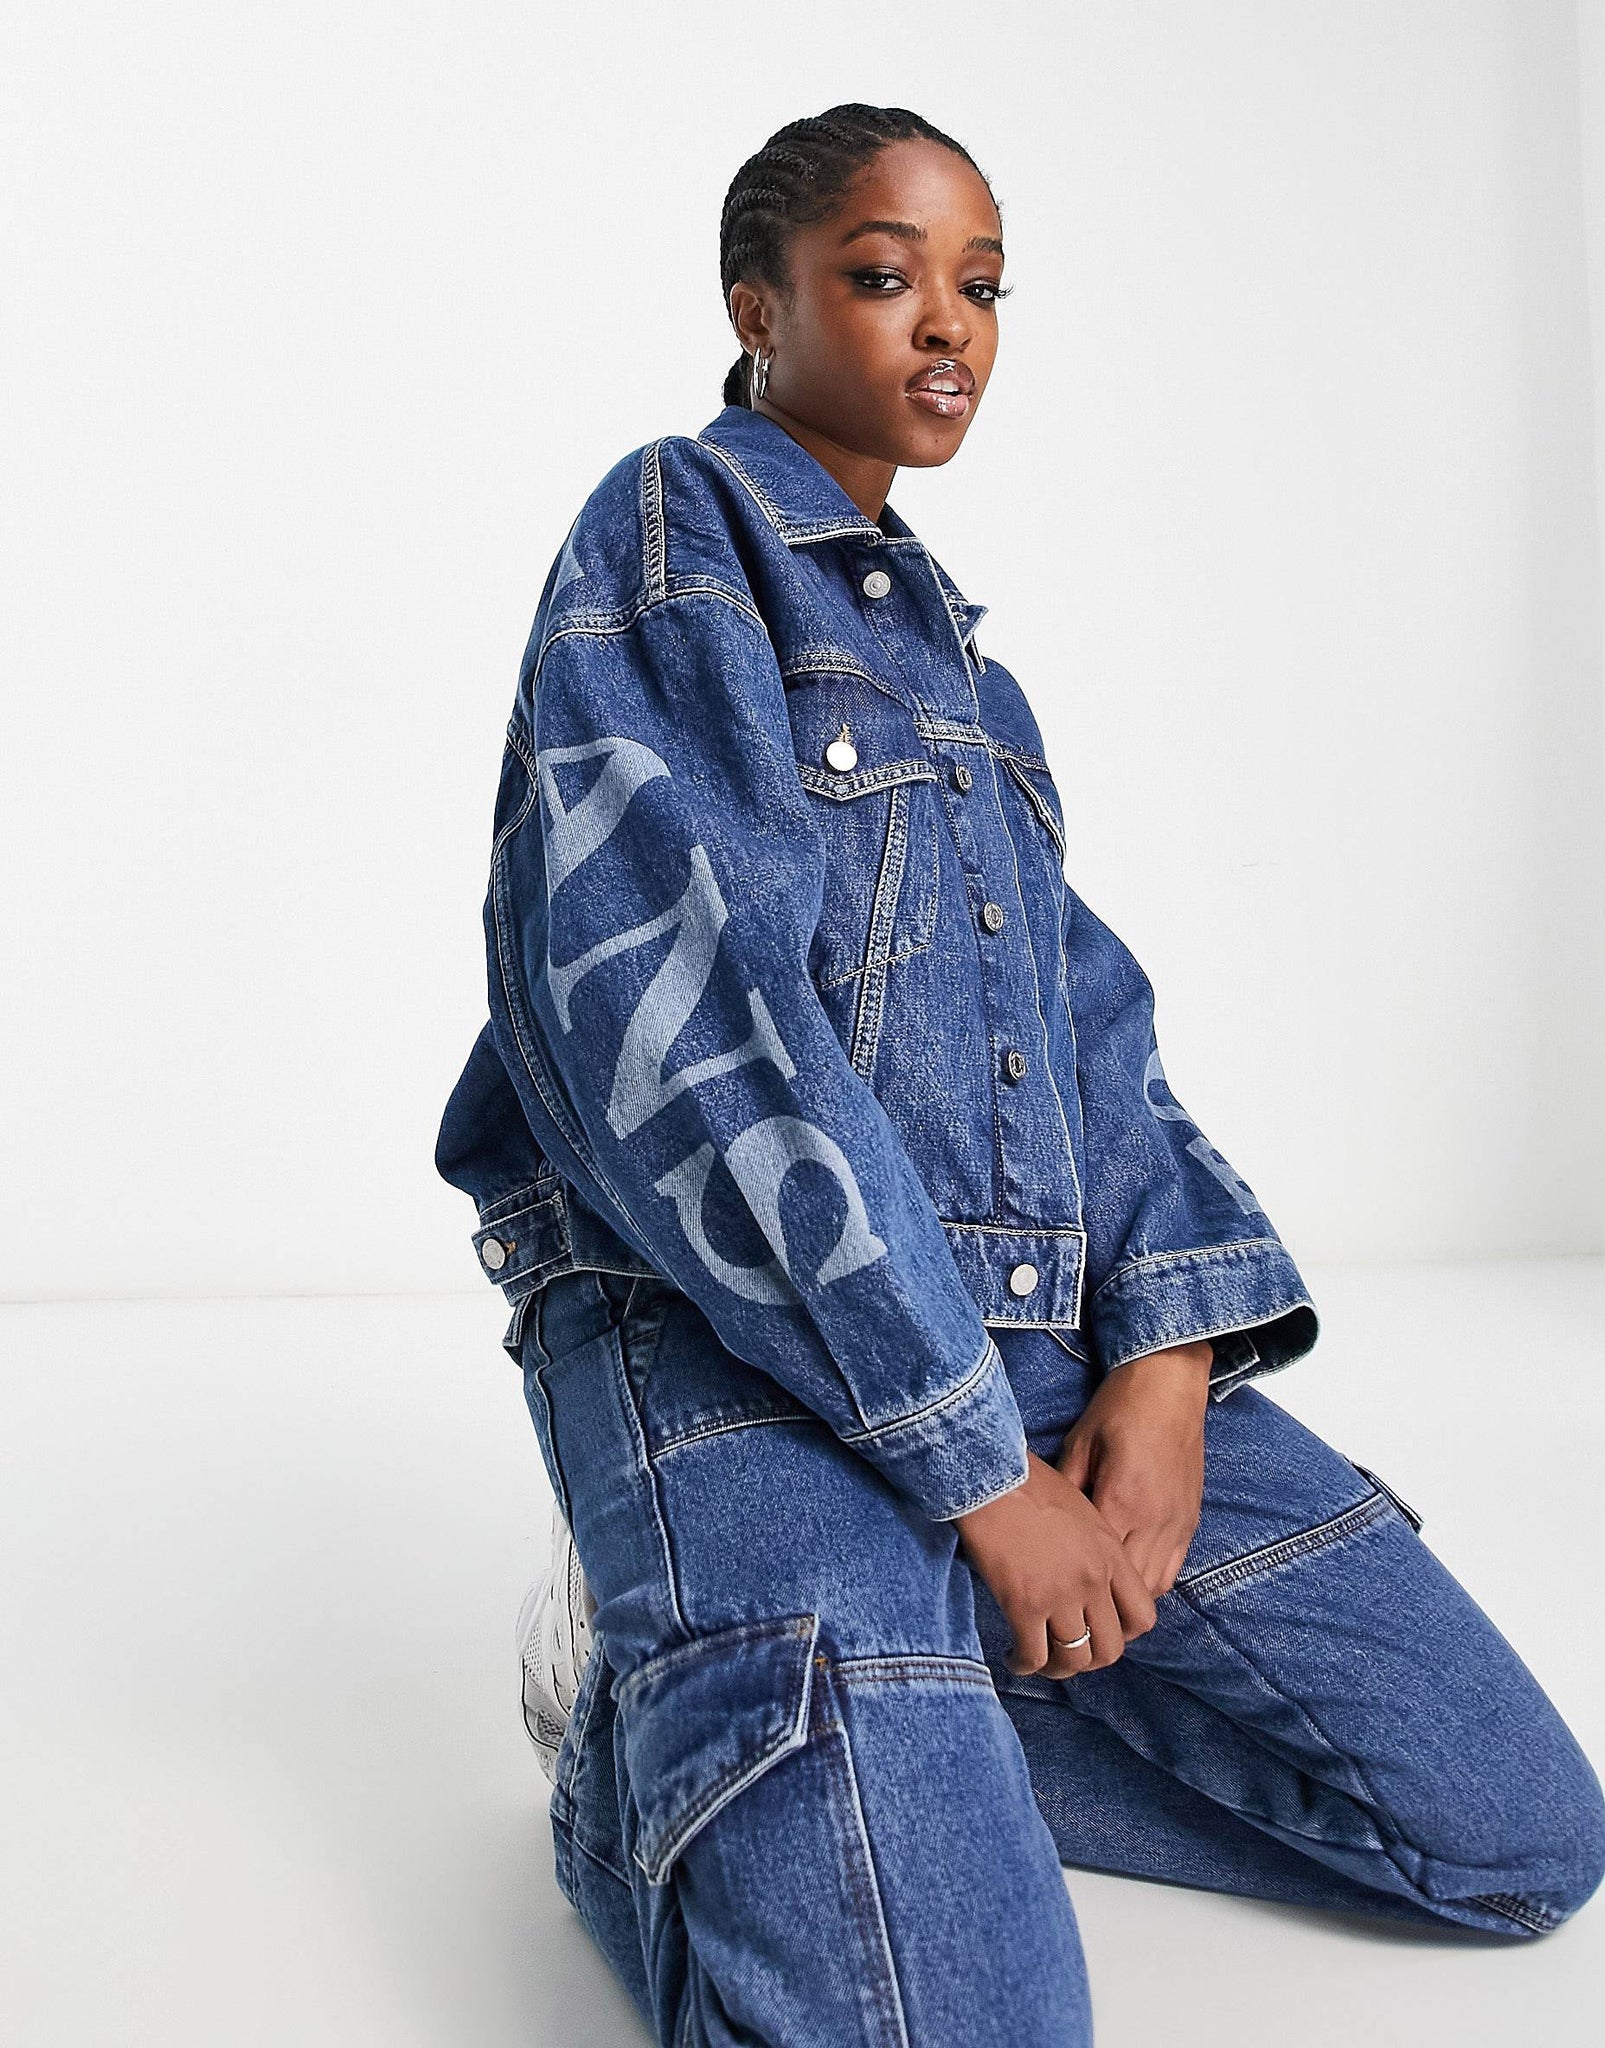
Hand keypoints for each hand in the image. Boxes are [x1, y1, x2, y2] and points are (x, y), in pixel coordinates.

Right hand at [953, 1450, 1157, 1678]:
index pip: (1143, 1616)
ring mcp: (1061, 1595)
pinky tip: (1013, 1657)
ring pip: (1073, 1660)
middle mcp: (1093, 1580)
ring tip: (1038, 1660)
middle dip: (1089, 1659)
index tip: (1100, 1632)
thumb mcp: (1081, 1510)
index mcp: (1111, 1554)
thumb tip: (1088, 1579)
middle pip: (1110, 1649)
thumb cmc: (1029, 1483)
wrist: (991, 1476)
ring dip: (1057, 1669)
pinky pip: (1033, 1656)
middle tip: (1067, 1652)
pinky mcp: (1025, 1604)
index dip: (1124, 1634)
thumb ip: (1095, 1548)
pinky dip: (1023, 1665)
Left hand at [1056, 1341, 1211, 1598]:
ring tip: (1099, 1610)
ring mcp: (1177, 1523)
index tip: (1050, 1603)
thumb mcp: (1080, 1443)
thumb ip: (1067, 1489)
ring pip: (1155, 1587)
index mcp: (1121, 1502)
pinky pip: (1173, 1569)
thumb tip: (1044, 1525)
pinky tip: (1129, 1582)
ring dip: (1128, 1603)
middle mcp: (1154, 1521)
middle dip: (1102, 1609)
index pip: (1096, 1568)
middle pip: (1128, 1590)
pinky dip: (1152, 1584)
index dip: (1074, 1590)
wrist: (1170, 1382)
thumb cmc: (1120, 1408)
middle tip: (1073, 1620)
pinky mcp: (1190, 1520)